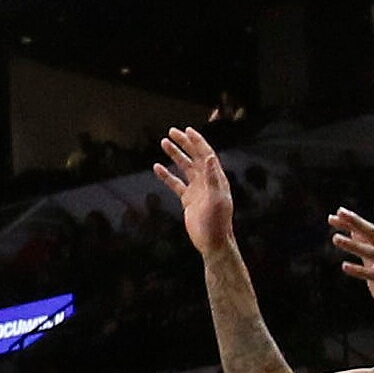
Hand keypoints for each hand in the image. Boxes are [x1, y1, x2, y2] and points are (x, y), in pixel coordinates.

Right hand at [152, 126, 238, 258]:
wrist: (212, 242)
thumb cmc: (216, 222)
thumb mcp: (216, 199)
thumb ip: (213, 177)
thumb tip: (210, 156)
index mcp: (216, 178)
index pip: (206, 154)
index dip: (197, 141)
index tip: (187, 130)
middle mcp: (207, 181)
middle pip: (194, 156)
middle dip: (184, 143)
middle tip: (171, 132)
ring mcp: (197, 189)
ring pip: (184, 167)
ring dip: (175, 155)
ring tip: (163, 143)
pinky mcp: (188, 199)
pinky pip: (175, 184)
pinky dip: (166, 175)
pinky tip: (157, 167)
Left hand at [326, 206, 373, 334]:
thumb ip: (366, 253)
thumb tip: (354, 234)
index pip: (369, 233)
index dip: (354, 223)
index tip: (335, 215)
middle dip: (356, 223)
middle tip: (338, 213)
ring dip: (354, 245)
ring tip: (335, 238)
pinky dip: (360, 270)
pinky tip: (345, 267)